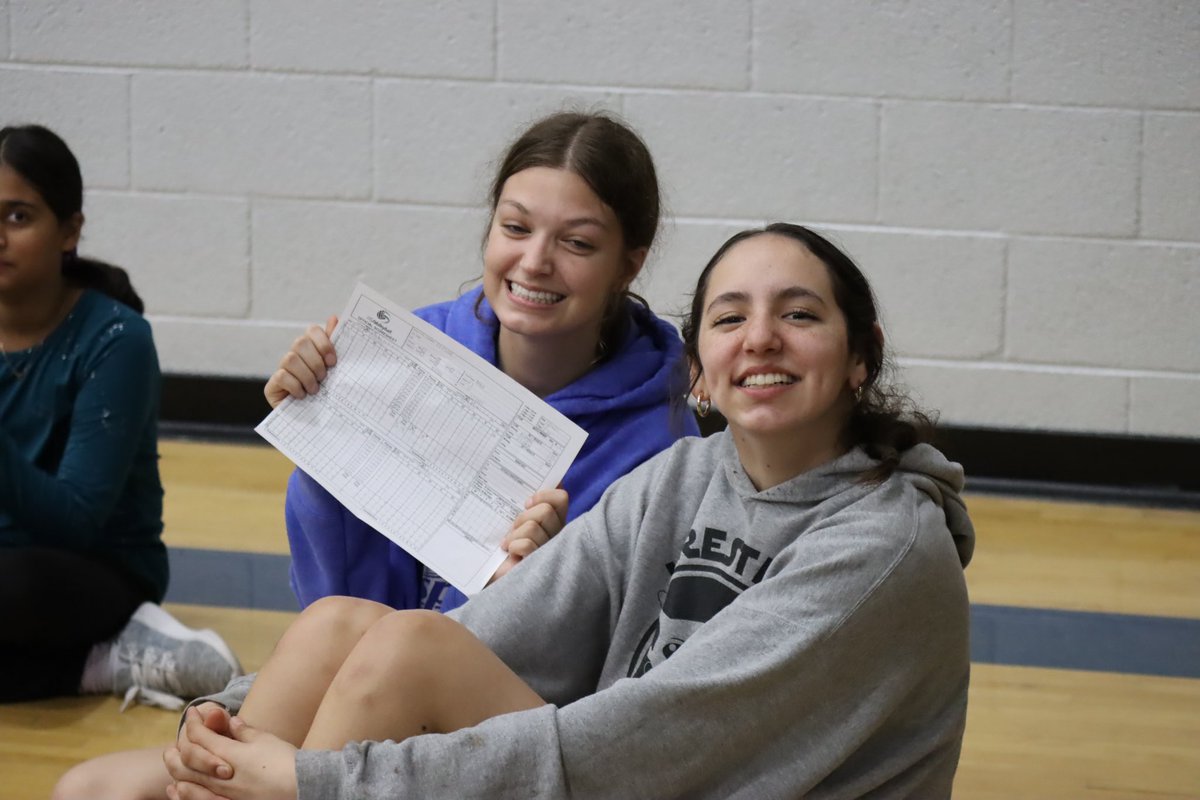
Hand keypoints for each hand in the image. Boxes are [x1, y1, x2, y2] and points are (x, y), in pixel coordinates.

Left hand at [165, 709, 297, 799]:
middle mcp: (220, 774)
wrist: (299, 788)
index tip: (193, 712)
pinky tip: (179, 789)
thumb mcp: (265, 739)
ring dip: (175, 768)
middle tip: (176, 737)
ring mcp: (221, 792)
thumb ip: (244, 731)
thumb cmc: (285, 762)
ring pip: (187, 781)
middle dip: (178, 745)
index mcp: (229, 753)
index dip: (194, 721)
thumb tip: (231, 721)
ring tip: (171, 759)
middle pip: (187, 759)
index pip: (201, 735)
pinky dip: (184, 793)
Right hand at [264, 316, 338, 407]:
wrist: (314, 422)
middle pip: (300, 342)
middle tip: (324, 377)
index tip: (333, 361)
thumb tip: (335, 318)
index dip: (323, 342)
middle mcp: (294, 355)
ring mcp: (281, 369)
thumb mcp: (334, 371)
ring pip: (290, 359)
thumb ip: (333, 345)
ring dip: (307, 376)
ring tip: (314, 390)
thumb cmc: (326, 394)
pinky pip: (282, 376)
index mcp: (310, 348)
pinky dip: (296, 386)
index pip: (312, 330)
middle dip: (315, 361)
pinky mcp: (272, 385)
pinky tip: (302, 395)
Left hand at [489, 487, 567, 583]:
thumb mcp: (513, 518)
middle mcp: (557, 535)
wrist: (489, 570)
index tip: (526, 502)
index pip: (561, 498)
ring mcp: (551, 552)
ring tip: (509, 544)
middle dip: (523, 517)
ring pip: (533, 527)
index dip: (544, 495)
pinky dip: (514, 546)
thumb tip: (544, 479)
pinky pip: (527, 545)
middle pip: (546, 511)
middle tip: (513, 528)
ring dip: (515, 534)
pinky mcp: (540, 566)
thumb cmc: (502, 543)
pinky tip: (511, 554)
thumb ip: (527, 503)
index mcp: (554, 520)